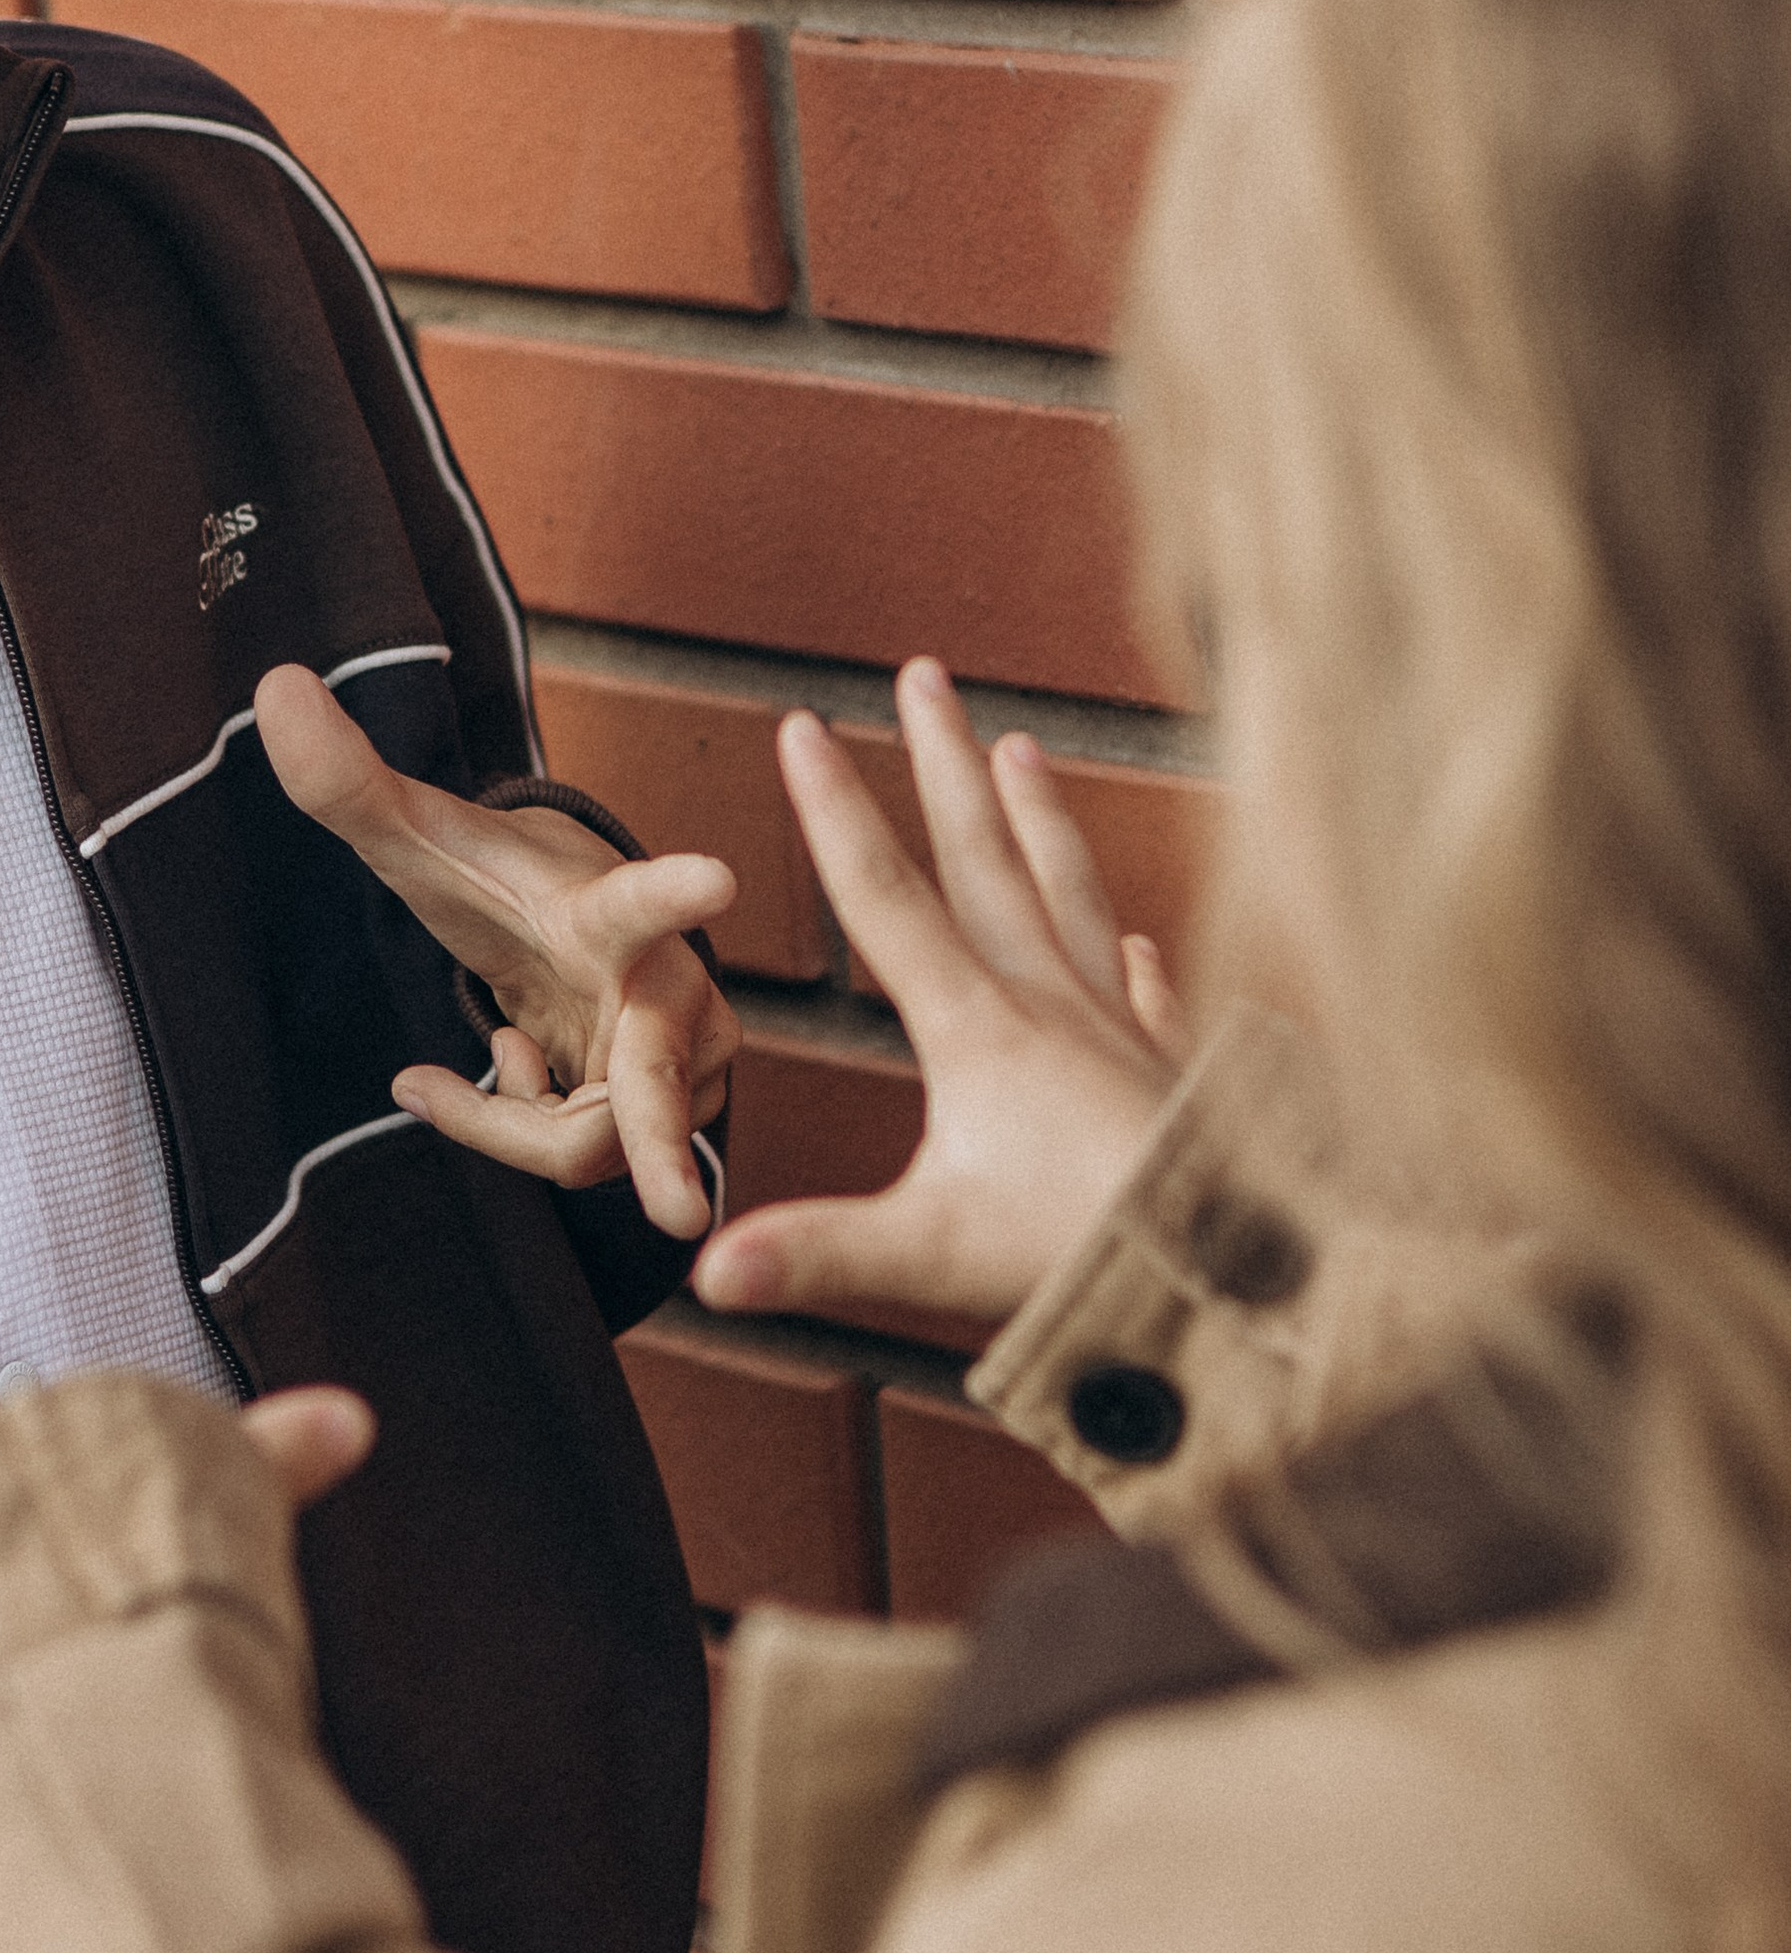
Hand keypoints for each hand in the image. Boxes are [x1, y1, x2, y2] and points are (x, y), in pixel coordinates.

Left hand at [255, 663, 738, 1241]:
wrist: (568, 933)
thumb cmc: (502, 883)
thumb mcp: (421, 839)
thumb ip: (347, 778)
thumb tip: (273, 684)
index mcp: (609, 914)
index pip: (643, 900)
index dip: (675, 890)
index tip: (718, 878)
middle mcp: (672, 991)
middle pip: (648, 1086)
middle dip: (665, 1146)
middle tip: (674, 1213)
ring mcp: (686, 1061)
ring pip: (591, 1147)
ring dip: (508, 1122)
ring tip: (494, 1056)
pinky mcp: (680, 1115)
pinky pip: (586, 1164)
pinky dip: (524, 1128)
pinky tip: (523, 1074)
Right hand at [695, 660, 1186, 1334]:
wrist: (1246, 1277)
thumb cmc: (1086, 1260)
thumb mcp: (930, 1257)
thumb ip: (817, 1254)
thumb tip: (707, 1275)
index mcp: (978, 1033)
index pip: (886, 901)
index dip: (836, 813)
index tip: (803, 725)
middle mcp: (1050, 1009)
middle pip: (985, 862)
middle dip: (945, 764)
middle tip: (923, 675)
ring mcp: (1118, 1034)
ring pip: (1070, 898)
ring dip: (1039, 821)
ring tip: (1023, 748)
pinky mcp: (1171, 1077)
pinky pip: (1147, 995)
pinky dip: (1134, 960)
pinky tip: (1133, 940)